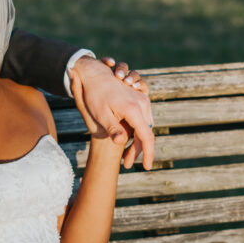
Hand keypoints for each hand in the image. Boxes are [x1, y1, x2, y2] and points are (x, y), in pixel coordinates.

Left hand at [69, 54, 155, 169]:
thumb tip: (120, 142)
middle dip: (138, 151)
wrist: (95, 74)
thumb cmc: (95, 95)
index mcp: (133, 109)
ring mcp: (143, 100)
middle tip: (126, 164)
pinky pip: (143, 119)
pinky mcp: (140, 99)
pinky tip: (127, 140)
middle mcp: (142, 104)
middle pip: (146, 134)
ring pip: (146, 127)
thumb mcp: (100, 114)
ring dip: (137, 142)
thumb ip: (112, 128)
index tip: (147, 167)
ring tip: (124, 155)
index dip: (148, 154)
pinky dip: (137, 131)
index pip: (147, 137)